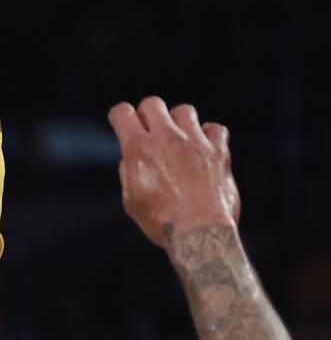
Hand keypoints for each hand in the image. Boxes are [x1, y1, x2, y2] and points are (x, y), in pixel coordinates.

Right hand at [108, 97, 240, 249]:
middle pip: (152, 103)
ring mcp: (195, 143)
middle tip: (151, 134)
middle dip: (148, 115)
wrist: (200, 236)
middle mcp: (166, 139)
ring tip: (179, 142)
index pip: (122, 112)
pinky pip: (215, 129)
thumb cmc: (161, 222)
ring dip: (178, 123)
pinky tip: (203, 150)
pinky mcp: (219, 152)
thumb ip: (129, 171)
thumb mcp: (131, 200)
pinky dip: (208, 136)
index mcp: (138, 150)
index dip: (120, 117)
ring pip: (184, 111)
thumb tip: (132, 156)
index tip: (124, 126)